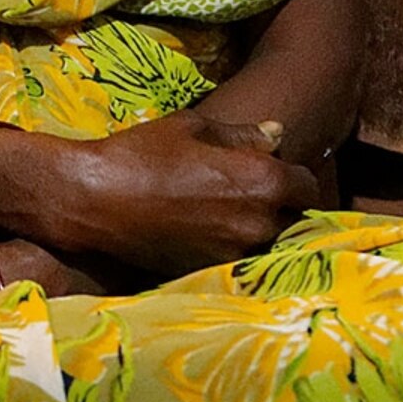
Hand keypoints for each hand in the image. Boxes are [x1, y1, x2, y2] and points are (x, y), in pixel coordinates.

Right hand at [16, 113, 320, 277]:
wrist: (94, 200)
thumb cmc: (142, 153)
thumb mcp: (191, 128)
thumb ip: (241, 134)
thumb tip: (276, 134)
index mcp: (262, 181)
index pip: (308, 185)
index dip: (294, 178)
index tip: (275, 173)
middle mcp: (259, 223)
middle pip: (294, 220)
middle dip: (280, 208)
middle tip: (251, 195)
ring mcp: (236, 253)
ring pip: (268, 244)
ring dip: (258, 232)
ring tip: (228, 216)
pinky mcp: (213, 273)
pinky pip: (239, 261)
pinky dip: (232, 249)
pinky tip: (207, 234)